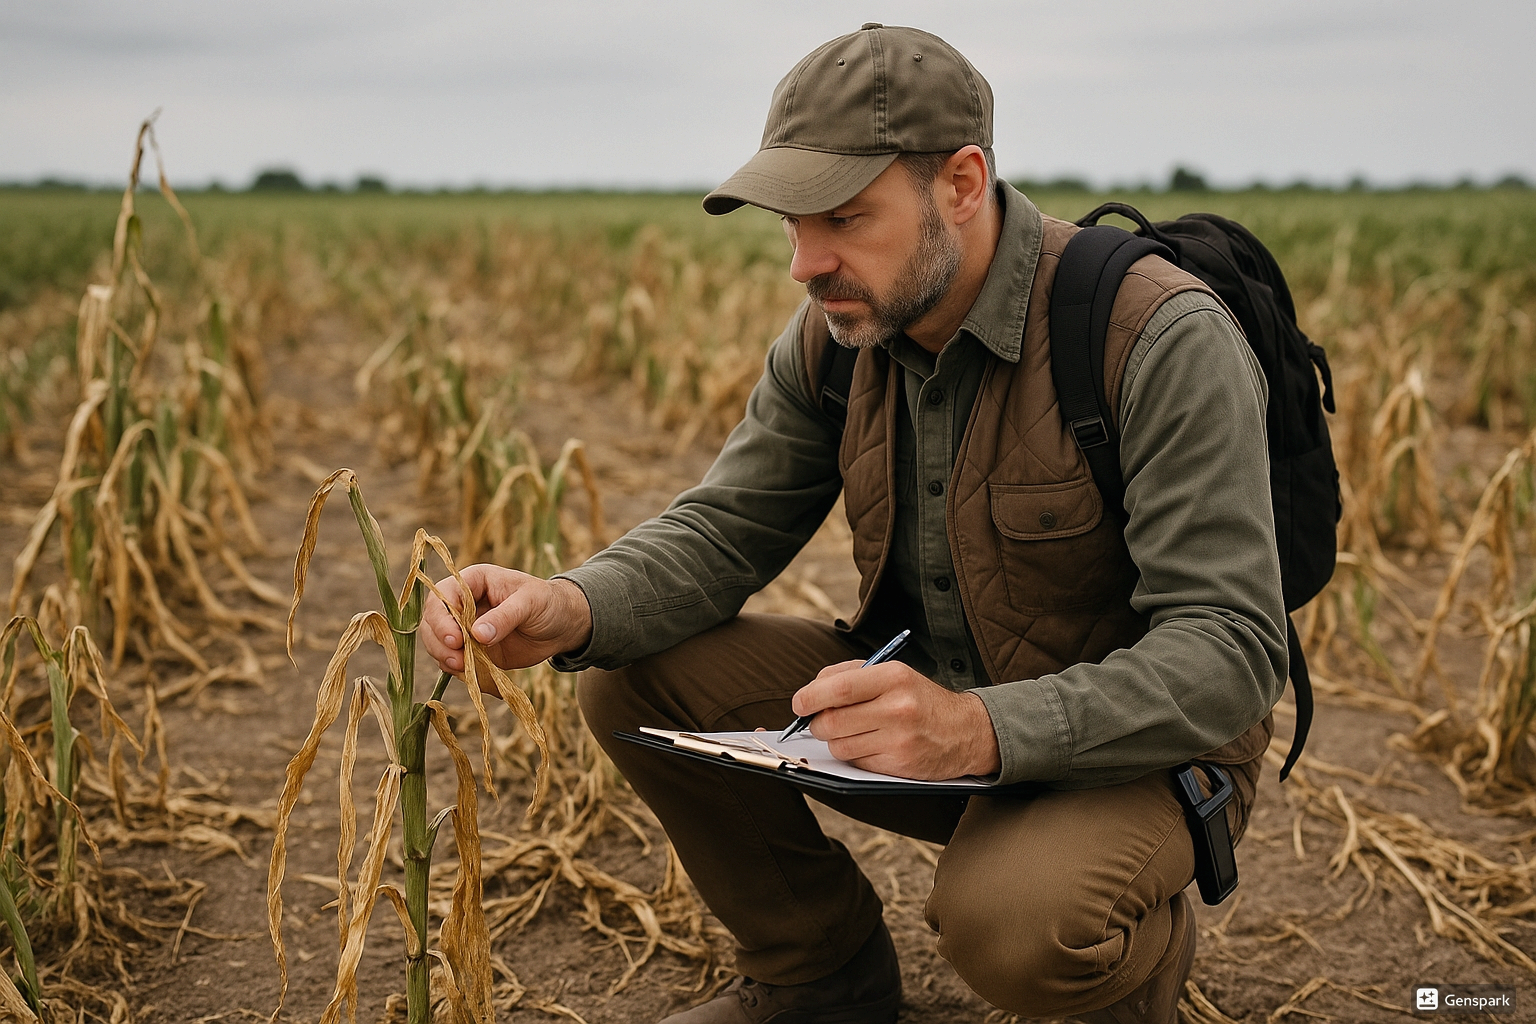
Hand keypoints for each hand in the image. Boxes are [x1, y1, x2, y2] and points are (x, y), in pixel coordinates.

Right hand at [419, 564, 592, 677]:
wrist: (562, 626)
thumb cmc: (548, 603)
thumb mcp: (531, 603)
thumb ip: (505, 617)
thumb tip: (477, 635)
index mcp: (473, 581)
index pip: (442, 595)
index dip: (442, 618)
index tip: (456, 639)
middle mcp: (462, 603)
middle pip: (432, 621)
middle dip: (439, 642)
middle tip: (457, 661)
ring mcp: (465, 628)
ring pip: (437, 643)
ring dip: (445, 658)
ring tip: (464, 668)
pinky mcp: (472, 650)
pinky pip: (453, 661)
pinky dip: (458, 670)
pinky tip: (471, 674)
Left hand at [792, 660, 1000, 779]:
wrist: (967, 731)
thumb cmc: (920, 699)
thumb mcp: (892, 673)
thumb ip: (849, 675)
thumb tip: (809, 692)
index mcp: (893, 677)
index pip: (837, 689)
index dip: (809, 698)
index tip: (799, 703)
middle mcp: (897, 708)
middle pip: (831, 722)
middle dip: (817, 723)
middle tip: (822, 719)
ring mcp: (899, 740)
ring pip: (839, 746)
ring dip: (835, 740)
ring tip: (852, 731)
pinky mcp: (899, 765)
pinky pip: (856, 763)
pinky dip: (854, 755)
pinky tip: (870, 745)